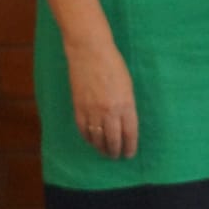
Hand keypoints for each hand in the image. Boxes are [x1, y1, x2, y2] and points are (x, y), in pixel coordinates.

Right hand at [68, 41, 137, 157]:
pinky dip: (87, 137)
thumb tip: (125, 122)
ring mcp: (92, 110)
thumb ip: (127, 105)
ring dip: (101, 148)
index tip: (130, 153)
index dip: (130, 146)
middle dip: (115, 151)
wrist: (90, 52)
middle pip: (113, 139)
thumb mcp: (128, 86)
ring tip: (105, 152)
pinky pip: (83, 129)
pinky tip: (91, 141)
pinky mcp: (78, 107)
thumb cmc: (114, 65)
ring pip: (97, 138)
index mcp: (126, 104)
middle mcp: (109, 111)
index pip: (129, 133)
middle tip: (117, 156)